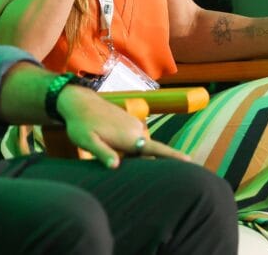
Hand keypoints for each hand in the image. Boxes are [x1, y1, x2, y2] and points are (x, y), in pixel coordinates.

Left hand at [56, 86, 189, 167]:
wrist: (79, 102)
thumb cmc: (81, 124)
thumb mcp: (87, 142)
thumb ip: (102, 153)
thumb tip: (115, 166)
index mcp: (129, 137)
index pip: (155, 149)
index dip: (172, 156)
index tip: (189, 161)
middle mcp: (137, 129)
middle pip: (148, 153)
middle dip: (144, 164)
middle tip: (125, 163)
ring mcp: (135, 124)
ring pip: (140, 147)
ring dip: (133, 155)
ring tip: (112, 152)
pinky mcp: (131, 121)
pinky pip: (136, 140)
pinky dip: (130, 147)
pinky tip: (113, 146)